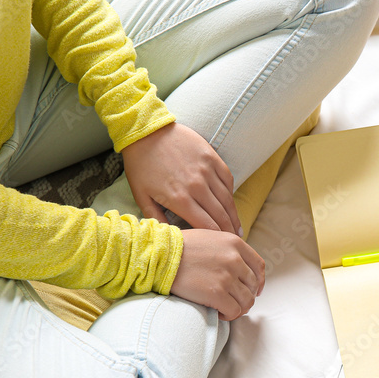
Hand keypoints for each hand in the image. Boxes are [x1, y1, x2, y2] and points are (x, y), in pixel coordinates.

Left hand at [122, 122, 241, 234]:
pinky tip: (231, 203)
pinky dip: (230, 193)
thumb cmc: (141, 165)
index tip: (220, 246)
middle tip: (235, 242)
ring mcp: (207, 170)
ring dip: (234, 215)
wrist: (145, 131)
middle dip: (229, 231)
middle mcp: (197, 186)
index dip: (216, 239)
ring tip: (237, 227)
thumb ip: (156, 219)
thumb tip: (169, 237)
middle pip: (221, 215)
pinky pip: (227, 179)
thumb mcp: (142, 196)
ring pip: (227, 199)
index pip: (206, 226)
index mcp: (180, 199)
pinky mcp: (212, 157)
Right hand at [170, 229, 264, 319]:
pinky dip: (229, 315)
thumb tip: (239, 267)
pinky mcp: (217, 294)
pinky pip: (234, 311)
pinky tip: (218, 313)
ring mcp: (227, 277)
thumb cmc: (180, 247)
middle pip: (253, 286)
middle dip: (245, 296)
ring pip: (247, 301)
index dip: (258, 281)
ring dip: (238, 308)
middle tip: (233, 301)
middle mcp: (235, 259)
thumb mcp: (210, 237)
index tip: (254, 290)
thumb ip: (228, 249)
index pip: (259, 266)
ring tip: (225, 308)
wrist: (160, 256)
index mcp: (235, 243)